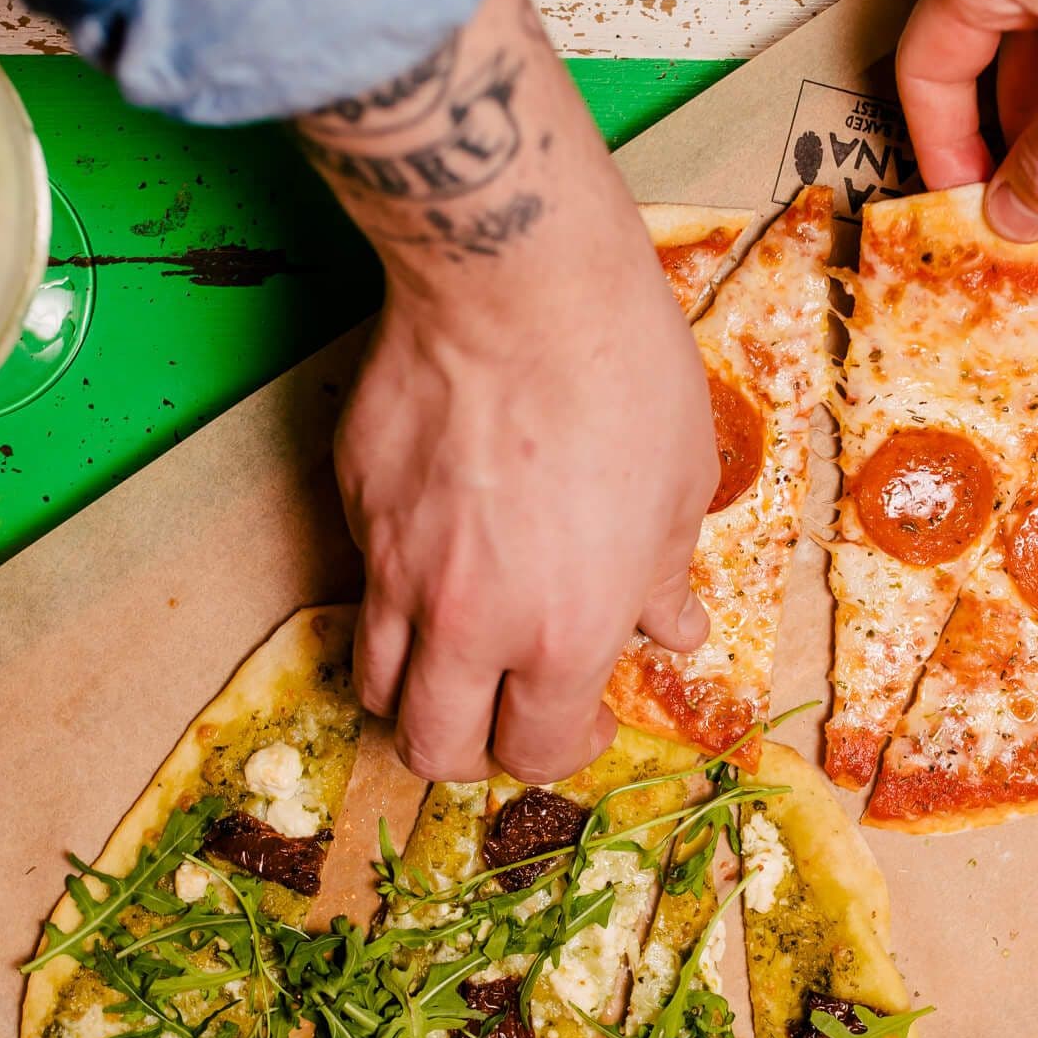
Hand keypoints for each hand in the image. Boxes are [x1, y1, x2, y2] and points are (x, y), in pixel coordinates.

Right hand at [339, 230, 714, 782]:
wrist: (518, 283)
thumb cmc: (623, 379)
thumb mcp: (679, 490)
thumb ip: (661, 581)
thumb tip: (671, 628)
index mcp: (564, 635)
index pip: (533, 752)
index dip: (557, 750)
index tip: (575, 723)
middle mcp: (470, 624)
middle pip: (430, 748)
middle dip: (466, 754)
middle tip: (498, 718)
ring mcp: (397, 568)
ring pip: (374, 680)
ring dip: (413, 689)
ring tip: (455, 653)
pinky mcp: (357, 505)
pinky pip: (365, 578)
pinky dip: (398, 588)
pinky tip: (441, 536)